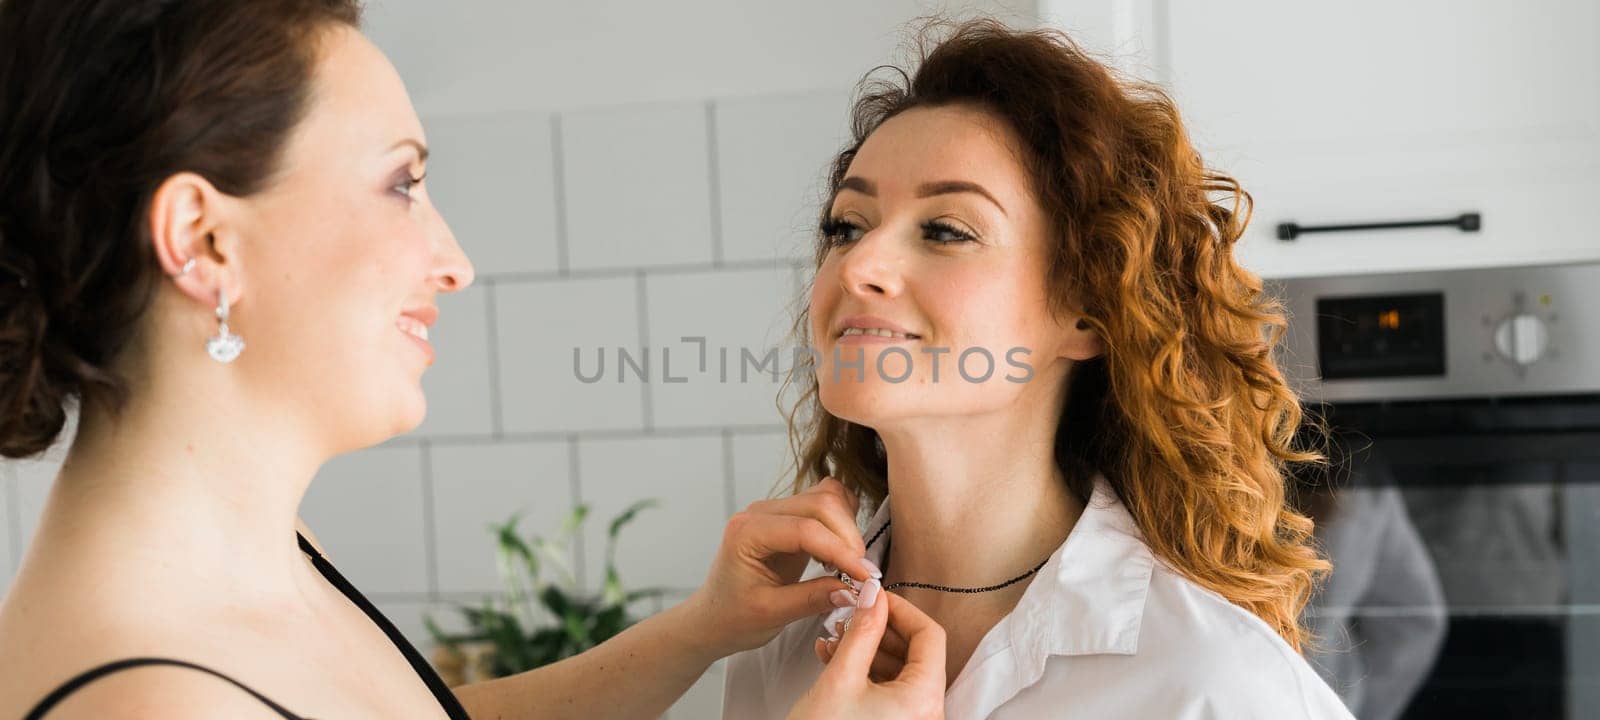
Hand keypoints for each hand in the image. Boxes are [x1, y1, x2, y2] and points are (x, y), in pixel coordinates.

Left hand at [681, 477, 881, 658]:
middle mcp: (759, 513)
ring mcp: (774, 511)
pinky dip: (842, 522)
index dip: (840, 551)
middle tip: (861, 575)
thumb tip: (855, 591)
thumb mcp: (770, 615)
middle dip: (848, 537)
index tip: (865, 577)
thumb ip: (812, 599)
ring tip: (847, 566)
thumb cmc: (732, 618)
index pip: (805, 529)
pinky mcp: (788, 517)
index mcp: (746, 532)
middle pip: (821, 503)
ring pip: (827, 497)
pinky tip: (838, 555)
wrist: (713, 618)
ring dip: (847, 528)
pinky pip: (825, 503)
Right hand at [788, 588, 946, 719]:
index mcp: (924, 699)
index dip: (902, 610)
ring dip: (868, 649)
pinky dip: (865, 672)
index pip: (930, 636)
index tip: (875, 598)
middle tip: (852, 616)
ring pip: (899, 671)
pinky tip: (834, 659)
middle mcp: (926, 714)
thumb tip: (874, 596)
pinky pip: (889, 691)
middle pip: (916, 653)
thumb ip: (862, 631)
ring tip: (835, 638)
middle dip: (880, 630)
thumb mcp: (841, 677)